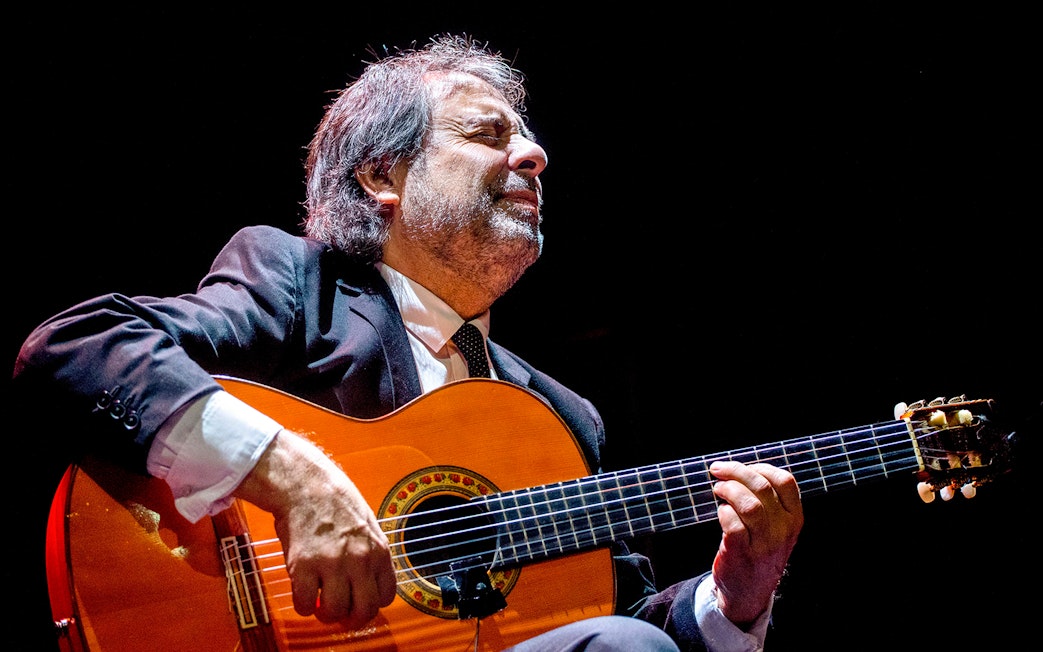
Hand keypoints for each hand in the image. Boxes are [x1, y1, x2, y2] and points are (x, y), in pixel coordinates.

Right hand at [235, 429, 396, 626]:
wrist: (306, 484)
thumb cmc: (336, 500)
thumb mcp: (368, 525)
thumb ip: (371, 554)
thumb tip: (369, 581)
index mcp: (378, 550)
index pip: (386, 596)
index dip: (371, 605)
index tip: (359, 603)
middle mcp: (359, 560)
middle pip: (363, 611)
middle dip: (351, 619)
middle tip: (340, 613)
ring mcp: (332, 564)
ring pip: (334, 612)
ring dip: (325, 614)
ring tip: (319, 602)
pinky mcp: (304, 566)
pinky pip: (305, 603)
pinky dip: (303, 605)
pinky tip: (303, 594)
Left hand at [708, 461, 802, 626]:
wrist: (749, 592)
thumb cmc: (759, 551)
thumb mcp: (777, 529)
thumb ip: (769, 502)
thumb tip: (742, 469)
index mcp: (794, 519)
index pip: (785, 481)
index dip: (761, 467)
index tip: (744, 466)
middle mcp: (782, 530)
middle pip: (762, 487)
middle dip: (736, 471)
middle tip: (719, 469)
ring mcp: (763, 543)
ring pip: (748, 503)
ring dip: (728, 489)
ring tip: (718, 488)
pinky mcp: (741, 553)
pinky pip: (732, 523)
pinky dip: (723, 511)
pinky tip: (720, 511)